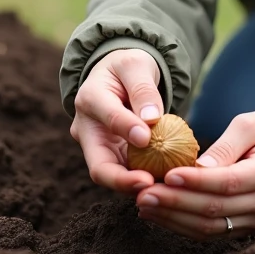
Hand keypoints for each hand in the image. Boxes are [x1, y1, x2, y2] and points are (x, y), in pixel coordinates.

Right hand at [69, 48, 164, 192]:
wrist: (117, 76)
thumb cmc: (127, 67)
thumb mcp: (135, 65)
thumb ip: (142, 89)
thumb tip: (151, 120)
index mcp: (90, 99)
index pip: (108, 117)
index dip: (126, 129)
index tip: (148, 138)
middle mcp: (87, 130)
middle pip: (98, 165)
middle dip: (123, 181)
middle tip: (150, 185)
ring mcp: (98, 148)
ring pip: (113, 176)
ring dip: (137, 186)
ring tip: (164, 188)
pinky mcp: (113, 157)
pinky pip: (127, 174)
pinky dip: (146, 180)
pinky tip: (167, 183)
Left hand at [135, 106, 254, 239]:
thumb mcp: (250, 122)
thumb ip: (226, 144)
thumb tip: (198, 166)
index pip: (229, 182)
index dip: (195, 182)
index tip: (166, 175)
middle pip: (218, 209)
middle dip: (176, 203)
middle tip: (143, 193)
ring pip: (213, 227)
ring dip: (175, 218)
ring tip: (144, 205)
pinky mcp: (252, 226)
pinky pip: (216, 231)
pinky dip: (185, 224)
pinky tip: (161, 214)